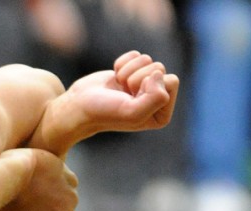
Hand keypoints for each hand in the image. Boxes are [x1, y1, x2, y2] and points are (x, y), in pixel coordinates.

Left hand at [0, 149, 78, 210]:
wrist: (13, 174)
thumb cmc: (6, 204)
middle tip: (29, 200)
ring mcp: (71, 199)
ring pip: (64, 200)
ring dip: (55, 196)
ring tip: (36, 187)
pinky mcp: (72, 180)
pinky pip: (68, 183)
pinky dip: (59, 180)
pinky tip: (43, 177)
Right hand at [61, 50, 178, 136]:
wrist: (79, 105)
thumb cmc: (104, 112)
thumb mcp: (132, 113)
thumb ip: (156, 98)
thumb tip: (159, 74)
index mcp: (161, 115)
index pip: (172, 81)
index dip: (150, 85)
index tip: (133, 97)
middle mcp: (155, 100)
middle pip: (161, 69)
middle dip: (139, 76)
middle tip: (124, 92)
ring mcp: (143, 86)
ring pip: (148, 61)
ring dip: (128, 72)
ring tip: (118, 87)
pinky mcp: (131, 72)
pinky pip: (135, 55)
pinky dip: (122, 64)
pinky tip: (114, 79)